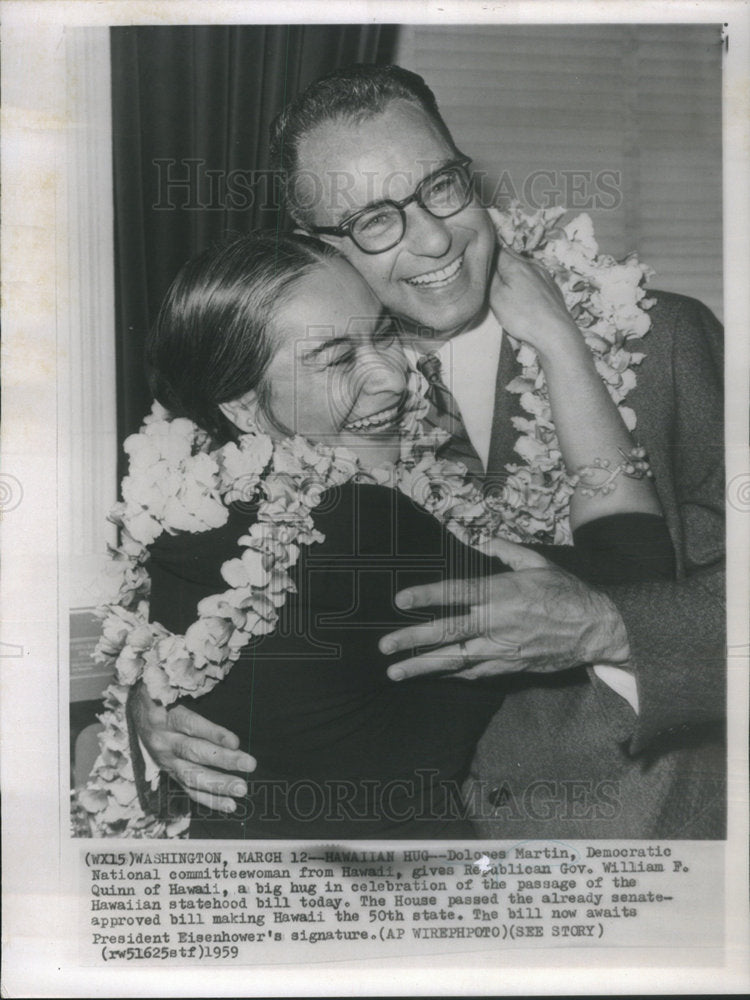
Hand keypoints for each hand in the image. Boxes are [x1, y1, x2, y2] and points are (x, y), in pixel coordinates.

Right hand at [130, 683, 255, 812]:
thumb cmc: (163, 695)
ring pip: (191, 774)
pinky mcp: (168, 772)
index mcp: (165, 715)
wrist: (134, 708)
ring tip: (241, 789)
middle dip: (224, 759)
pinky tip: (229, 805)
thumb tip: (217, 690)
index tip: (235, 742)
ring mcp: (165, 759)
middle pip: (194, 751)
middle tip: (250, 764)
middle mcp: (163, 740)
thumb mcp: (170, 688)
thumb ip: (191, 691)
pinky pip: (188, 788)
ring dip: (219, 784)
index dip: (213, 733)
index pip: (191, 724)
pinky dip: (209, 799)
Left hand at [379, 539, 629, 680]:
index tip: (400, 599)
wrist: (596, 629)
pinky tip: (433, 676)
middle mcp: (496, 623)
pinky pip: (475, 673)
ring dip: (423, 666)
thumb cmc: (567, 593)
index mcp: (501, 593)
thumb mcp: (537, 563)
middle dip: (412, 640)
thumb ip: (505, 550)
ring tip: (395, 672)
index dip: (425, 596)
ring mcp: (502, 649)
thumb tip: (483, 536)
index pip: (455, 593)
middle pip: (446, 633)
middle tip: (384, 646)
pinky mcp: (510, 666)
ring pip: (454, 660)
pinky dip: (452, 674)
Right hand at [489, 240, 579, 359]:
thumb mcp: (496, 297)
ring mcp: (545, 276)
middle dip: (500, 262)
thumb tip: (487, 264)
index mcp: (516, 265)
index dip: (487, 256)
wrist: (554, 332)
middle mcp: (532, 265)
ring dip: (515, 271)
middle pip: (512, 256)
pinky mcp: (552, 288)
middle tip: (490, 274)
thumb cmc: (522, 316)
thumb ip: (490, 278)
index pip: (497, 250)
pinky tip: (524, 293)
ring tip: (507, 284)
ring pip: (525, 266)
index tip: (480, 264)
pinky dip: (527, 281)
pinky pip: (536, 277)